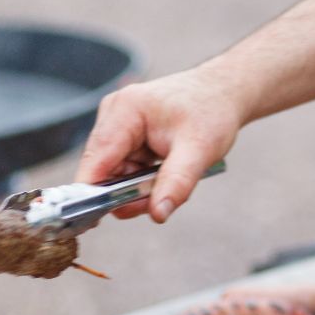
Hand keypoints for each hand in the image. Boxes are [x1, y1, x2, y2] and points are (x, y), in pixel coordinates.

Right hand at [76, 66, 245, 222]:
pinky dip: (145, 180)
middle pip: (104, 171)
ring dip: (140, 189)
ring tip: (172, 183)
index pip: (96, 160)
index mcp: (124, 110)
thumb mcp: (200, 150)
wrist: (223, 93)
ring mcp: (119, 126)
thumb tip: (158, 214)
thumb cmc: (212, 111)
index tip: (92, 221)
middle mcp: (114, 115)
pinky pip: (127, 170)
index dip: (90, 193)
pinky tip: (167, 175)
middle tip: (160, 202)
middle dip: (128, 194)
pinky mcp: (127, 136)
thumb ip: (177, 183)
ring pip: (116, 174)